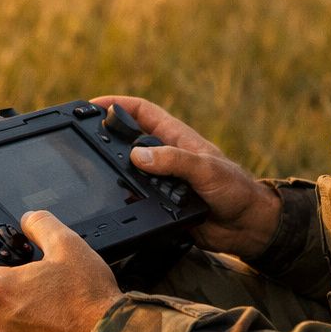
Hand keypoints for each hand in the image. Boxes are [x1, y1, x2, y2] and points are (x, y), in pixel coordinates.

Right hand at [92, 95, 281, 258]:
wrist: (248, 227)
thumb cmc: (235, 190)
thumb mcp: (205, 170)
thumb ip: (174, 161)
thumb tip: (138, 156)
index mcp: (176, 137)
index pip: (141, 112)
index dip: (117, 104)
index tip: (91, 104)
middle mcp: (166, 156)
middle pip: (128, 140)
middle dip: (106, 138)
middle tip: (82, 142)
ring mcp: (162, 180)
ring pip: (129, 171)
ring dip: (113, 172)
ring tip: (92, 174)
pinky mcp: (161, 204)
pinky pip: (136, 198)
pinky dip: (123, 199)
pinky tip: (111, 202)